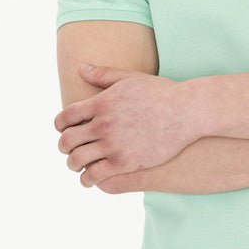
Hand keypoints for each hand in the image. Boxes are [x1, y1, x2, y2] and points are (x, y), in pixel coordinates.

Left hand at [54, 64, 200, 185]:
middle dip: (64, 147)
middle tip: (68, 150)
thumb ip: (103, 75)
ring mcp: (114, 145)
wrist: (188, 111)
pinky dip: (87, 179)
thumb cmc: (162, 93)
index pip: (65, 117)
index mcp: (101, 103)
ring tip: (77, 166)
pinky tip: (90, 179)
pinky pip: (95, 175)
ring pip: (77, 161)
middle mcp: (103, 124)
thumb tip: (80, 68)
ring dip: (73, 165)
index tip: (63, 130)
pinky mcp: (126, 163)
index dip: (60, 126)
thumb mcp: (130, 78)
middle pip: (67, 141)